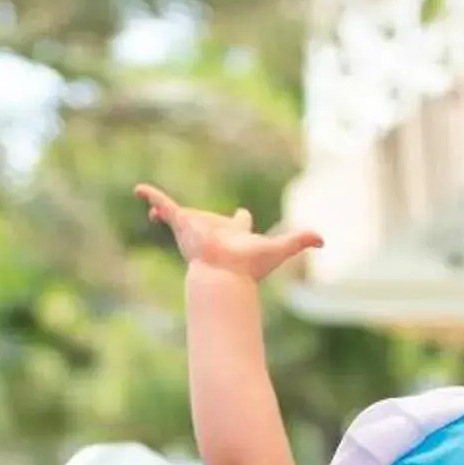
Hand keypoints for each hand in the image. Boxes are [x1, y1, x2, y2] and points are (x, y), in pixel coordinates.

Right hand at [135, 183, 321, 283]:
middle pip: (206, 221)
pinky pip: (164, 205)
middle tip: (194, 219)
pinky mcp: (181, 223)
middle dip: (200, 221)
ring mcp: (195, 227)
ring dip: (167, 213)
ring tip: (155, 210)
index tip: (242, 213)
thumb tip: (324, 241)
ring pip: (180, 217)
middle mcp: (212, 230)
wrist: (224, 276)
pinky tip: (138, 189)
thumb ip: (301, 241)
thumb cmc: (249, 266)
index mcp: (234, 234)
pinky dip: (152, 196)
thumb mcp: (279, 248)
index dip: (241, 218)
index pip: (238, 222)